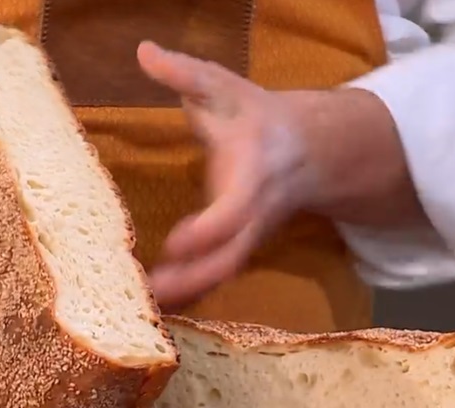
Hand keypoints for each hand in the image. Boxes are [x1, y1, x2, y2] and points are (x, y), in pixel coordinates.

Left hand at [136, 42, 322, 308]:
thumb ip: (185, 73)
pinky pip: (217, 275)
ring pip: (224, 273)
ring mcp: (249, 235)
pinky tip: (155, 306)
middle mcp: (255, 213)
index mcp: (254, 174)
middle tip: (152, 295)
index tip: (176, 242)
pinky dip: (191, 292)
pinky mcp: (239, 246)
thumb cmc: (257, 116)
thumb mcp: (224, 87)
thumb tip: (144, 51)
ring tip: (145, 309)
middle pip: (231, 257)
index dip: (209, 231)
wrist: (310, 148)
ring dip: (188, 293)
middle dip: (195, 279)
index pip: (237, 212)